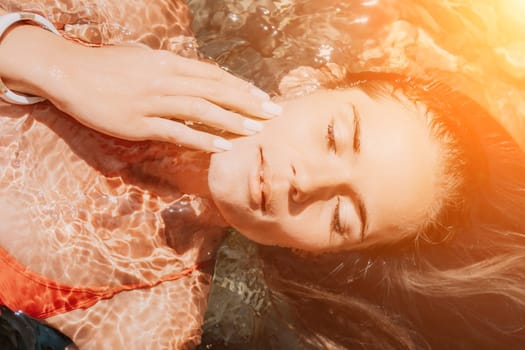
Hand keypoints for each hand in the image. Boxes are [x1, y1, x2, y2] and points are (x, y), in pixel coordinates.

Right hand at [2, 26, 281, 151]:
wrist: (68, 73)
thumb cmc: (106, 67)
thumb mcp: (143, 61)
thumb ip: (169, 70)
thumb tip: (193, 78)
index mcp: (168, 63)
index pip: (213, 75)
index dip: (240, 86)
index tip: (261, 96)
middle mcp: (166, 79)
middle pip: (215, 90)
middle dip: (247, 102)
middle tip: (273, 112)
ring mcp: (153, 101)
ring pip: (202, 109)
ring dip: (231, 120)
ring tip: (255, 130)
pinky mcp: (139, 122)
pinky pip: (178, 131)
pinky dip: (202, 138)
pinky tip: (222, 146)